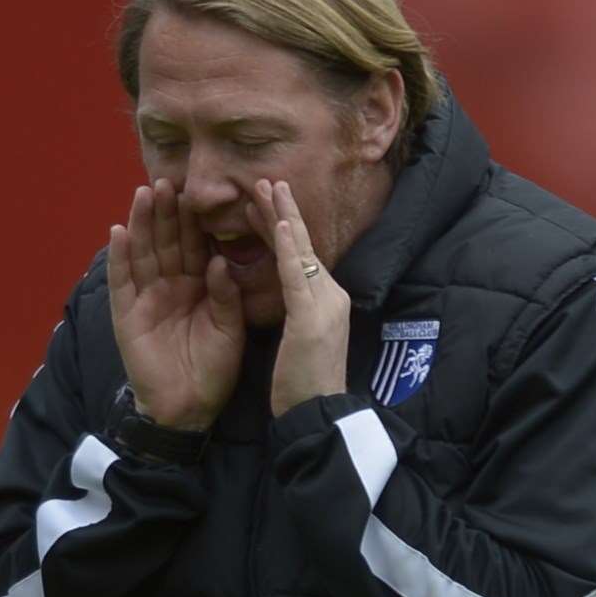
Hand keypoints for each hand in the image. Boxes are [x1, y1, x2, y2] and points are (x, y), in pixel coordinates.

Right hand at [107, 178, 244, 429]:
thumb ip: (225, 294)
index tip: (199, 191)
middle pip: (166, 241)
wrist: (190, 408)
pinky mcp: (127, 314)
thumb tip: (218, 260)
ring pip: (143, 253)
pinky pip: (123, 280)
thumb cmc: (214, 369)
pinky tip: (118, 230)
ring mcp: (146, 298)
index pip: (195, 245)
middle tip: (168, 181)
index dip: (195, 220)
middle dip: (167, 212)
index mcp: (198, 286)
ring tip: (144, 194)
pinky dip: (119, 257)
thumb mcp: (230, 329)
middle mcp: (170, 286)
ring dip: (142, 223)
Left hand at [247, 179, 350, 416]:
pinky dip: (289, 247)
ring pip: (301, 251)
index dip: (283, 229)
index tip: (266, 205)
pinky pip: (297, 275)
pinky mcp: (312, 318)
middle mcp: (331, 296)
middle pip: (303, 245)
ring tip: (266, 186)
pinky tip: (280, 223)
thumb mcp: (301, 342)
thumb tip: (289, 295)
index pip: (301, 256)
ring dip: (283, 216)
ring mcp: (325, 305)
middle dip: (283, 211)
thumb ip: (297, 313)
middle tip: (264, 181)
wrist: (319, 415)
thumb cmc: (305, 386)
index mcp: (325, 302)